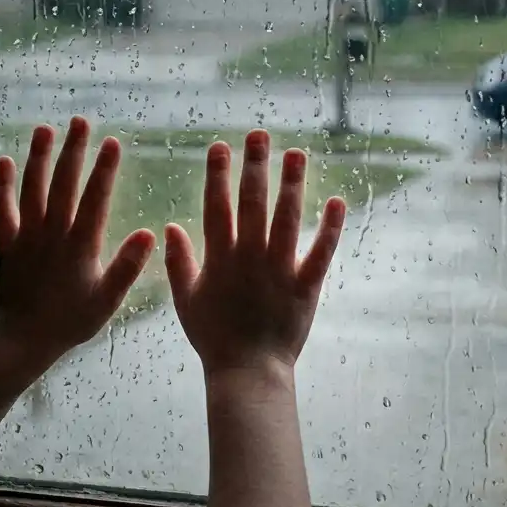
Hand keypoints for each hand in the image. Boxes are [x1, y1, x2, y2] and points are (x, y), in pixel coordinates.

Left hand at [0, 117, 157, 369]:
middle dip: (73, 150)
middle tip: (81, 121)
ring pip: (32, 189)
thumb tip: (150, 233)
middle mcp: (52, 234)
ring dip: (39, 157)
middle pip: (63, 184)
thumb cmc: (71, 321)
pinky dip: (3, 184)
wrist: (23, 340)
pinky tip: (5, 160)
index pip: (95, 199)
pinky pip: (3, 209)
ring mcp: (27, 236)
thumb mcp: (108, 300)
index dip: (104, 170)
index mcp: (80, 245)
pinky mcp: (7, 243)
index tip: (113, 142)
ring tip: (46, 128)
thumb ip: (127, 266)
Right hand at [163, 130, 347, 374]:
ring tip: (296, 154)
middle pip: (253, 203)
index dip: (218, 175)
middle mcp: (250, 258)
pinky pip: (321, 252)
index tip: (221, 146)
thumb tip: (169, 227)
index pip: (217, 207)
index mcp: (220, 259)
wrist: (247, 372)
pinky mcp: (306, 286)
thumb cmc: (214, 338)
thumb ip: (179, 262)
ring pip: (287, 219)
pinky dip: (331, 228)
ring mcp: (279, 270)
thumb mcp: (186, 301)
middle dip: (256, 166)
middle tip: (260, 134)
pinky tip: (337, 201)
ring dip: (292, 184)